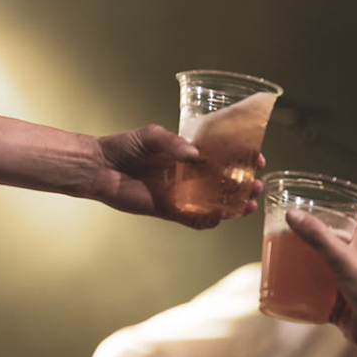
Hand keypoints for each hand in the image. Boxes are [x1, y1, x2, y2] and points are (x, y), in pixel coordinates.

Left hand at [91, 125, 263, 228]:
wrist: (100, 167)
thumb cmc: (124, 146)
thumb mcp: (151, 136)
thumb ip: (173, 143)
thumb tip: (195, 155)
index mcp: (188, 154)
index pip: (222, 157)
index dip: (241, 159)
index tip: (257, 159)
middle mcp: (188, 174)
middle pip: (224, 182)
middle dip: (243, 185)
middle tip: (256, 186)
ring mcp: (180, 193)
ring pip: (214, 202)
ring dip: (232, 205)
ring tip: (248, 205)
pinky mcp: (169, 210)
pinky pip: (193, 219)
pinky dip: (208, 220)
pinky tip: (221, 217)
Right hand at [283, 211, 356, 355]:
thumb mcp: (341, 257)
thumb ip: (317, 235)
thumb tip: (293, 214)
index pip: (344, 218)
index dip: (325, 213)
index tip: (302, 212)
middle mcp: (356, 260)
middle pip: (327, 243)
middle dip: (306, 241)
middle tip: (284, 238)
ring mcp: (347, 282)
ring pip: (321, 269)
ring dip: (303, 267)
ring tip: (281, 263)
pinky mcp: (340, 303)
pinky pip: (317, 294)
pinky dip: (304, 292)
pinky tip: (288, 291)